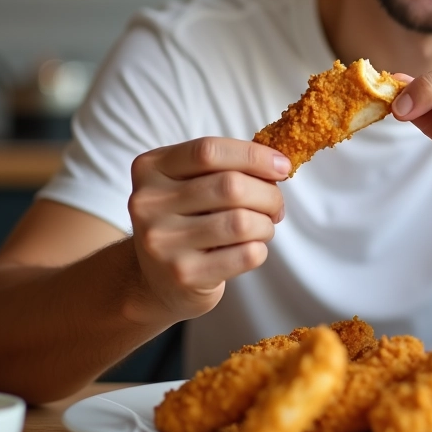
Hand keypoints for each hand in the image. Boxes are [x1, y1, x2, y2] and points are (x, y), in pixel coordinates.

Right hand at [127, 138, 289, 321]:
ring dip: (265, 224)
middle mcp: (148, 203)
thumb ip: (225, 167)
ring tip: (263, 227)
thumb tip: (278, 163)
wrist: (155, 280)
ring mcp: (163, 242)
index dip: (253, 155)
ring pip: (241, 222)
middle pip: (230, 186)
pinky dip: (260, 249)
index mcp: (150, 169)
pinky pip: (245, 255)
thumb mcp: (190, 185)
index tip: (283, 165)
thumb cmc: (186, 221)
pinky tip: (249, 249)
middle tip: (276, 205)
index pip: (208, 151)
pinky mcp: (183, 274)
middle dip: (268, 194)